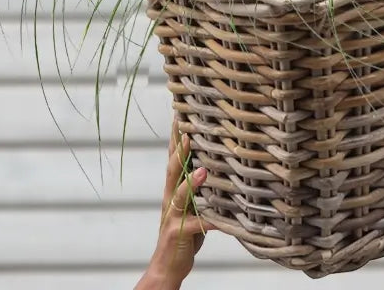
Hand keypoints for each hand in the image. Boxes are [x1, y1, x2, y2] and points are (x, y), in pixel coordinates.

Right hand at [136, 118, 214, 289]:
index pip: (173, 158)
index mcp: (172, 190)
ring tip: (201, 170)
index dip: (176, 138)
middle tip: (186, 130)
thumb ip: (199, 190)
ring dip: (189, 182)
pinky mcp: (178, 234)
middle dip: (178, 150)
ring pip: (178, 195)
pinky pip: (193, 226)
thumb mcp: (190, 208)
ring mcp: (172, 216)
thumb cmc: (182, 236)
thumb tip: (216, 169)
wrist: (166, 267)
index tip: (180, 116)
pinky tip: (217, 218)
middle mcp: (169, 199)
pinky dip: (206, 220)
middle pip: (172, 170)